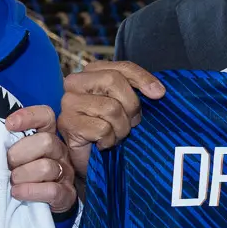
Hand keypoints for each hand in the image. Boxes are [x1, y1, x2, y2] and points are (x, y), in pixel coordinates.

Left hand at [5, 105, 75, 213]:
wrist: (37, 203)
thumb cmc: (21, 172)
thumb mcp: (15, 154)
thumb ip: (9, 143)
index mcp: (47, 136)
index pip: (46, 116)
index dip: (28, 117)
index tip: (9, 125)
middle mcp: (59, 151)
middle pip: (46, 141)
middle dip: (20, 154)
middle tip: (8, 164)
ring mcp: (65, 172)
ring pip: (46, 167)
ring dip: (23, 175)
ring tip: (12, 182)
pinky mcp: (66, 194)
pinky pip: (52, 190)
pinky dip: (31, 191)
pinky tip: (17, 192)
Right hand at [58, 61, 165, 178]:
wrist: (88, 160)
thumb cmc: (107, 129)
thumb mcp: (125, 105)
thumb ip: (137, 91)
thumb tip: (158, 91)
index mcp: (91, 72)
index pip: (123, 67)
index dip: (143, 79)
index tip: (159, 94)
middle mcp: (75, 82)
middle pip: (113, 81)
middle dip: (130, 106)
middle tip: (131, 123)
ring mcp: (69, 102)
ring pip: (110, 108)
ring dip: (120, 128)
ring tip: (114, 135)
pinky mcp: (67, 123)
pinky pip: (103, 129)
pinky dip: (109, 140)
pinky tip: (102, 143)